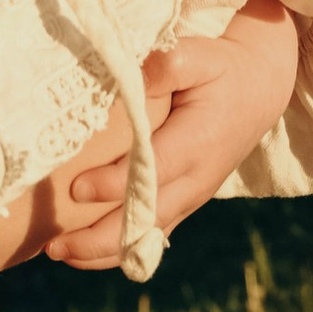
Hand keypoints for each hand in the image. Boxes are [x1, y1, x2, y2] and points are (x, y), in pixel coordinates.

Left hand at [32, 0, 301, 272]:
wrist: (257, 93)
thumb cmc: (221, 70)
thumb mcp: (200, 55)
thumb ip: (168, 64)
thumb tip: (133, 74)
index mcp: (197, 143)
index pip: (152, 171)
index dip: (115, 184)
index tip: (76, 187)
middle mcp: (196, 180)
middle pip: (147, 220)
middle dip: (99, 238)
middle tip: (54, 245)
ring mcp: (191, 197)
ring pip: (147, 238)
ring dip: (103, 252)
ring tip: (59, 253)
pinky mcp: (185, 203)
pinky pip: (153, 236)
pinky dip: (120, 251)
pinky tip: (84, 255)